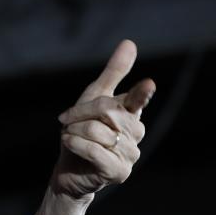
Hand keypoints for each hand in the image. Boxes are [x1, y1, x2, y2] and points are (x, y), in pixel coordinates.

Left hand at [51, 39, 155, 202]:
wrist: (68, 169)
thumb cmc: (81, 133)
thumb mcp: (92, 99)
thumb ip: (112, 74)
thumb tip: (130, 43)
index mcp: (131, 113)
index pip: (139, 99)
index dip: (142, 93)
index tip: (147, 85)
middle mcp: (136, 132)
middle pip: (107, 111)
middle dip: (80, 114)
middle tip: (68, 122)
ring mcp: (130, 154)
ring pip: (98, 131)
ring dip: (75, 132)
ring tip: (70, 137)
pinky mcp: (119, 172)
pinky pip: (94, 150)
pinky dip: (76, 144)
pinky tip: (69, 144)